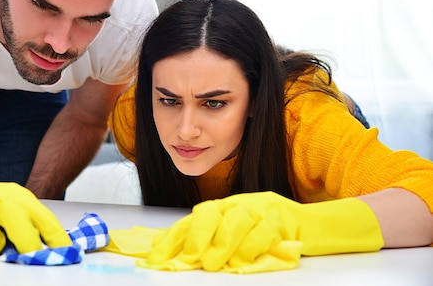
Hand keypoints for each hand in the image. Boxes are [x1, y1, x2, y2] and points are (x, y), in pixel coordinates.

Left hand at [146, 191, 382, 272]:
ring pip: (236, 221)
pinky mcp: (282, 219)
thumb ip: (211, 241)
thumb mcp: (237, 233)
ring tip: (212, 264)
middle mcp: (239, 203)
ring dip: (221, 245)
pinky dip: (252, 247)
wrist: (310, 223)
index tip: (158, 256)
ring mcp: (261, 209)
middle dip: (196, 237)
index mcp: (225, 206)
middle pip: (211, 213)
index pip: (193, 218)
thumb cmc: (269, 230)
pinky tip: (243, 261)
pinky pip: (264, 232)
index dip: (173, 237)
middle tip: (187, 260)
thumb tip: (178, 256)